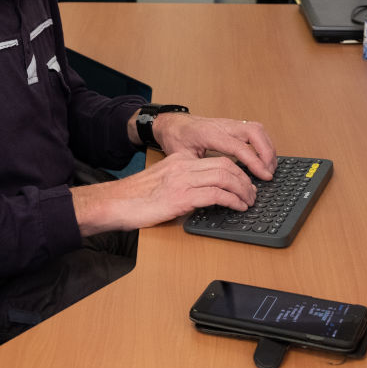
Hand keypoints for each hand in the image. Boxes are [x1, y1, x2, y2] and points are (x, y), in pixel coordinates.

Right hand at [72, 151, 257, 235]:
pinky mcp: (181, 197)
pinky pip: (216, 194)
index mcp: (179, 160)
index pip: (216, 159)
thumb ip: (182, 180)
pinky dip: (232, 200)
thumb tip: (204, 193)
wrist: (114, 203)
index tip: (244, 182)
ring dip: (243, 190)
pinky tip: (237, 207)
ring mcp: (182, 181)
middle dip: (244, 179)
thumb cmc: (134, 197)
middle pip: (225, 165)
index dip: (236, 170)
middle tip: (252, 193)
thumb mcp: (162, 181)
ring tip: (248, 201)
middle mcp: (182, 166)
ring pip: (225, 176)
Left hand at [151, 113, 276, 180]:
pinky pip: (254, 130)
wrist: (171, 123)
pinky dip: (263, 143)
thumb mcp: (181, 156)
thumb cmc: (175, 139)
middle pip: (254, 132)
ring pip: (257, 129)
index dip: (255, 162)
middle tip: (269, 173)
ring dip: (268, 147)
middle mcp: (222, 125)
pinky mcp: (232, 125)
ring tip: (269, 167)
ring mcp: (229, 123)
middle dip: (266, 153)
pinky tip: (263, 158)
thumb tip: (215, 186)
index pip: (239, 147)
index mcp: (210, 134)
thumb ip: (198, 168)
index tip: (265, 176)